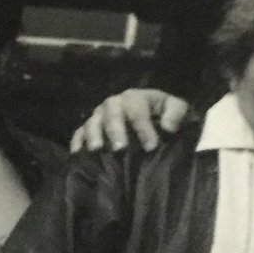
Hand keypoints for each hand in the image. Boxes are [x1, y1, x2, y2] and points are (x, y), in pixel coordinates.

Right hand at [70, 89, 189, 152]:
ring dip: (94, 136)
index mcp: (135, 98)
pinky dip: (77, 142)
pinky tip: (78, 155)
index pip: (137, 111)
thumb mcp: (176, 109)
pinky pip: (79, 133)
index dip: (144, 128)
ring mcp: (98, 116)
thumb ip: (176, 113)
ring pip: (93, 122)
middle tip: (120, 149)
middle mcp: (113, 104)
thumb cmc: (163, 114)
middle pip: (112, 115)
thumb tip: (168, 128)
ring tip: (96, 151)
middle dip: (115, 131)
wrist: (151, 118)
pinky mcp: (88, 129)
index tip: (151, 147)